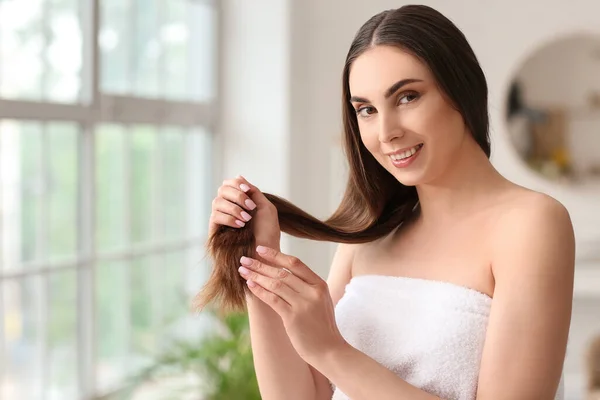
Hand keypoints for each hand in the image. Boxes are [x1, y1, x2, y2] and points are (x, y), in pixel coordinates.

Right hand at [208, 176, 280, 247]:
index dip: (236, 184)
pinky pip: (215, 216)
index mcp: (240, 201)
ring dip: (234, 207)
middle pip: (222, 190)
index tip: (247, 189)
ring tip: (247, 219)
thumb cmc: (268, 234)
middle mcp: (228, 208)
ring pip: (217, 202)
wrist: (264, 255)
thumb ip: (253, 191)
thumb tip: (238, 176)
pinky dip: (229, 218)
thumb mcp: (265, 207)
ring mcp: (221, 219)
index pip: (230, 184)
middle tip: (250, 206)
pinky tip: (240, 225)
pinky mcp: (215, 231)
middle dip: (237, 195)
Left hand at [237, 246, 346, 363]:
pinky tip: (249, 285)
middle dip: (260, 264)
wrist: (330, 350)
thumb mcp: (320, 301)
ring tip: (242, 270)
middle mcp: (313, 291)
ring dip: (256, 275)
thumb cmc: (322, 326)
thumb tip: (282, 273)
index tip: (260, 249)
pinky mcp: (293, 317)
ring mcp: (303, 304)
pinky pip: (273, 299)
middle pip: (282, 272)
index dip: (276, 255)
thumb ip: (306, 287)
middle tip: (244, 259)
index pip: (295, 263)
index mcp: (320, 284)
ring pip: (275, 284)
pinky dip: (259, 291)